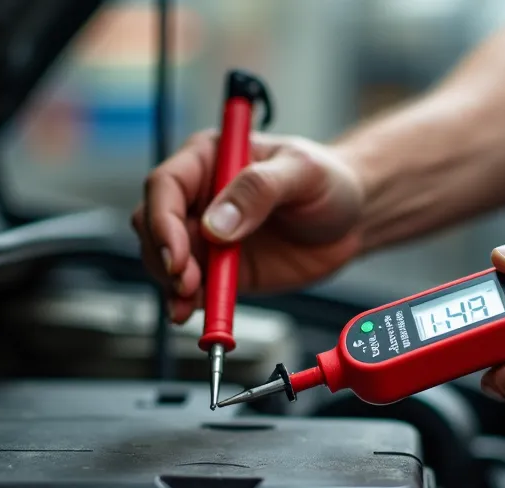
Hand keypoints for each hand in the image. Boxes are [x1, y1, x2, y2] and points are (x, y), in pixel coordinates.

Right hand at [133, 130, 364, 323]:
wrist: (351, 220)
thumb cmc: (327, 182)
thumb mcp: (302, 173)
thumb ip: (259, 190)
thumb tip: (216, 224)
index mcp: (209, 158)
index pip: (165, 185)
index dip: (163, 220)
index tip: (179, 253)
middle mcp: (199, 196)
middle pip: (153, 224)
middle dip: (165, 255)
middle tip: (188, 281)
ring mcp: (206, 236)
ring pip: (164, 259)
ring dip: (171, 282)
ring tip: (191, 300)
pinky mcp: (219, 270)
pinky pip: (190, 288)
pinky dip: (186, 303)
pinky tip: (191, 312)